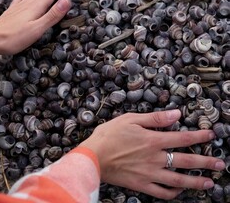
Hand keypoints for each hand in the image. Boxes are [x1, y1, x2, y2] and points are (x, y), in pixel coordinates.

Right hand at [80, 110, 225, 199]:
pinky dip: (173, 194)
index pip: (183, 138)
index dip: (199, 136)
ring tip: (210, 183)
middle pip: (186, 161)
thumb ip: (155, 118)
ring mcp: (149, 173)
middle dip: (206, 162)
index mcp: (153, 140)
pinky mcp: (141, 184)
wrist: (92, 157)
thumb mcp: (130, 120)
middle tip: (220, 165)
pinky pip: (161, 192)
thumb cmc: (108, 136)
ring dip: (196, 182)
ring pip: (178, 180)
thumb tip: (177, 114)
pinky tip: (179, 192)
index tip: (211, 136)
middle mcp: (155, 158)